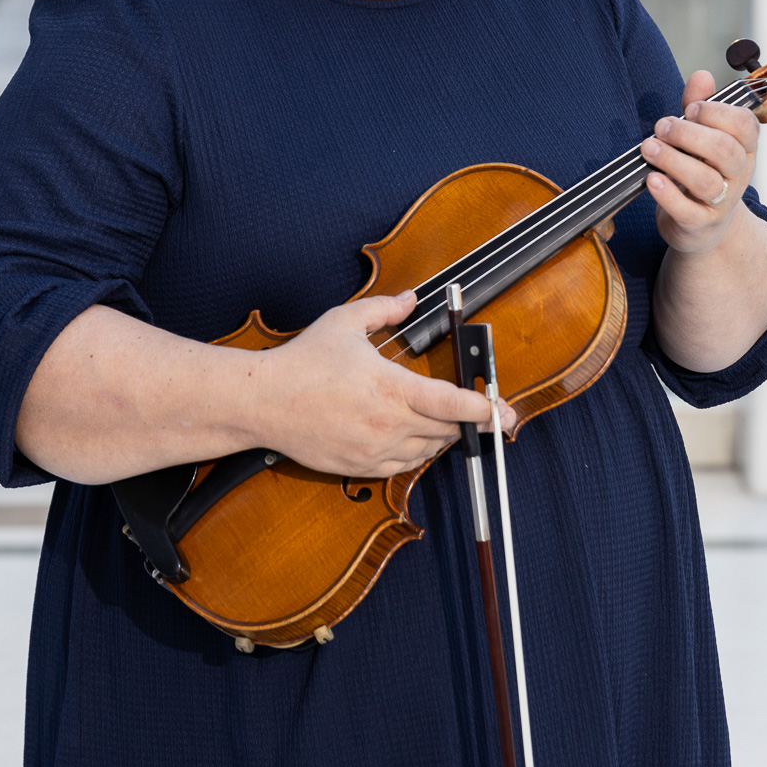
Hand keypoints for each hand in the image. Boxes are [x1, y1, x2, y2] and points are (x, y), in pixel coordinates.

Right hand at [250, 290, 514, 478]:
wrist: (264, 402)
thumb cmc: (303, 361)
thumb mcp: (345, 322)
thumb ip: (384, 309)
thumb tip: (411, 299)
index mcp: (390, 388)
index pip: (450, 404)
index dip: (482, 410)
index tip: (503, 411)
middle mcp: (387, 424)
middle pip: (446, 430)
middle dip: (469, 424)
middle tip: (487, 416)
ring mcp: (374, 450)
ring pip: (427, 450)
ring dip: (443, 437)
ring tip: (449, 421)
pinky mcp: (360, 467)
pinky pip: (403, 466)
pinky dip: (418, 454)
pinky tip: (417, 438)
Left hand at [641, 70, 757, 255]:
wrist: (703, 227)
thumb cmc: (701, 172)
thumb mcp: (701, 136)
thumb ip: (699, 106)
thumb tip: (702, 75)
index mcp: (743, 148)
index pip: (745, 125)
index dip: (717, 113)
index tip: (690, 109)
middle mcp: (738, 175)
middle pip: (724, 150)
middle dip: (689, 134)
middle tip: (662, 127)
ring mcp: (721, 202)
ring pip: (705, 180)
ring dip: (673, 160)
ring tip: (649, 148)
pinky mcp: (699, 224)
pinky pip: (687, 210)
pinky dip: (667, 194)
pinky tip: (652, 179)